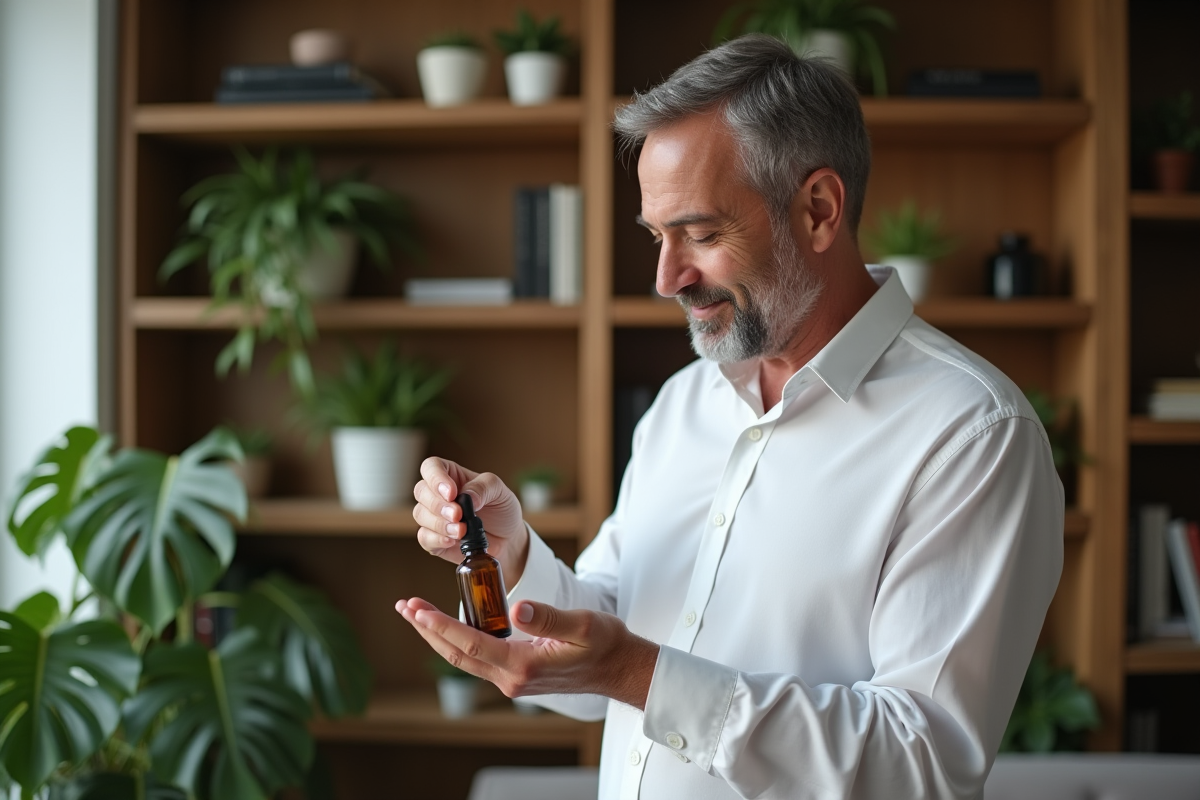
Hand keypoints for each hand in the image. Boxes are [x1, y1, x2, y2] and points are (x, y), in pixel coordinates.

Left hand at [395, 597, 659, 709]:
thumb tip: (517, 609)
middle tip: (405, 606)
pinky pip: (479, 658)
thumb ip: (548, 618)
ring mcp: (513, 680)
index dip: (442, 626)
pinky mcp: (517, 675)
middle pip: (458, 654)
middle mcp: (512, 678)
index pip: (472, 643)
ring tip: (417, 614)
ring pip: (465, 658)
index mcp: (523, 665)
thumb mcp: (581, 625)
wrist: (620, 669)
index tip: (418, 610)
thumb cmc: (605, 645)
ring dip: (439, 636)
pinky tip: (450, 626)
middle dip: (428, 630)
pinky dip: (459, 640)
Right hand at [412, 457, 529, 583]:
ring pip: (420, 515)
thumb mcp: (499, 491)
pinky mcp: (434, 539)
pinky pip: (423, 538)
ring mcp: (433, 517)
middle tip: (458, 514)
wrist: (508, 539)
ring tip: (462, 531)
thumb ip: (483, 488)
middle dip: (438, 505)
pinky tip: (452, 541)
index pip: (431, 467)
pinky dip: (436, 539)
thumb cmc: (501, 509)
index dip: (436, 478)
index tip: (451, 493)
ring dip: (439, 524)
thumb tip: (466, 496)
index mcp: (450, 476)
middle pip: (421, 491)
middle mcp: (437, 494)